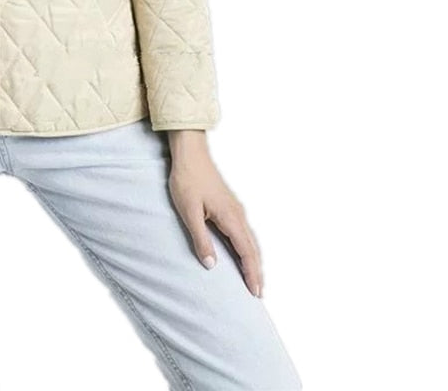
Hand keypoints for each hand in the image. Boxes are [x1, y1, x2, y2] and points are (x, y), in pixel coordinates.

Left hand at [165, 130, 262, 297]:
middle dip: (257, 271)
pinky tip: (244, 253)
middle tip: (259, 294)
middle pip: (253, 248)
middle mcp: (238, 214)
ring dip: (254, 260)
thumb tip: (211, 265)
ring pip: (251, 240)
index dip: (252, 273)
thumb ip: (201, 239)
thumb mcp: (189, 212)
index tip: (256, 293)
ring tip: (255, 278)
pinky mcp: (230, 205)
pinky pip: (245, 232)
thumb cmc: (187, 180)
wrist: (190, 154)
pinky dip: (249, 248)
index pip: (247, 252)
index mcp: (231, 217)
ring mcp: (235, 209)